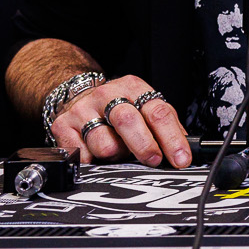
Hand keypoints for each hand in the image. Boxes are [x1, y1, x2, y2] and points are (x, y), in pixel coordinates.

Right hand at [50, 75, 191, 166]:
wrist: (76, 95)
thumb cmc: (117, 107)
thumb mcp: (143, 107)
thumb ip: (164, 125)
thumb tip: (185, 151)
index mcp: (134, 88)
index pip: (158, 112)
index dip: (172, 138)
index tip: (180, 159)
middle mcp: (107, 95)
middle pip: (128, 121)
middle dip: (144, 146)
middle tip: (154, 161)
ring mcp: (83, 110)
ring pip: (104, 143)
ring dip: (115, 156)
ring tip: (117, 151)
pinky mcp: (63, 126)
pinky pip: (82, 155)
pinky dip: (92, 161)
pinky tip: (95, 153)